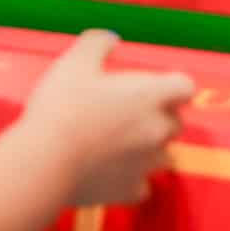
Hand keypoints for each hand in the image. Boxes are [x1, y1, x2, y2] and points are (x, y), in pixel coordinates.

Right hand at [21, 30, 194, 206]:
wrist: (43, 161)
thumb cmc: (62, 105)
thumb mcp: (75, 62)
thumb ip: (98, 43)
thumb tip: (112, 39)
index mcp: (151, 95)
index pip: (186, 87)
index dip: (173, 85)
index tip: (154, 85)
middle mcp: (158, 130)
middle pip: (176, 122)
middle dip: (159, 117)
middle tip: (126, 113)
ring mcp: (147, 164)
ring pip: (162, 155)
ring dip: (148, 149)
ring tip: (117, 144)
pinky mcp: (130, 191)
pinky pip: (141, 186)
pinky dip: (130, 180)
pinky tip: (110, 173)